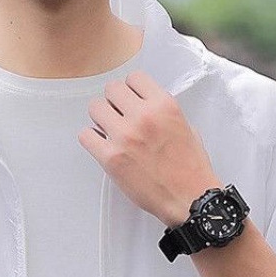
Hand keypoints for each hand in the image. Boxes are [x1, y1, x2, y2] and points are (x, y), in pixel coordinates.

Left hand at [78, 69, 221, 227]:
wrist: (189, 198)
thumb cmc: (190, 169)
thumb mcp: (186, 127)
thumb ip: (162, 113)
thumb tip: (144, 107)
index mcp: (163, 105)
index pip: (134, 78)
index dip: (130, 90)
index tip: (130, 101)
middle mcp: (143, 116)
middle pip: (112, 89)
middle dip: (114, 103)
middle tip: (118, 117)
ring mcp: (125, 136)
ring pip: (96, 108)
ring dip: (100, 118)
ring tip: (109, 132)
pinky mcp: (111, 158)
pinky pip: (86, 135)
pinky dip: (91, 139)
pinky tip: (101, 146)